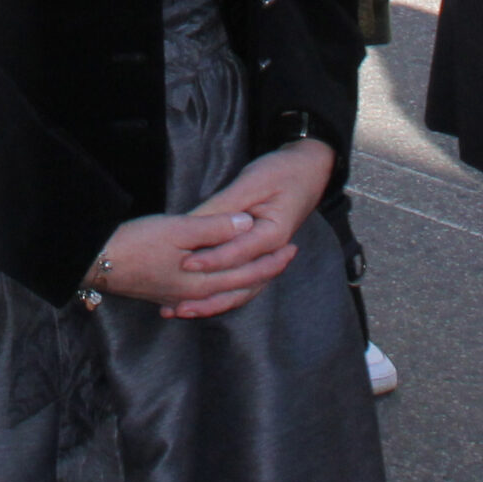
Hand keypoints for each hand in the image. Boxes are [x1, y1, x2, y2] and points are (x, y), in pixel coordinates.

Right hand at [92, 210, 299, 318]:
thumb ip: (215, 228)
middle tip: (285, 257)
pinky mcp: (164, 293)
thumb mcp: (178, 229)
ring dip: (244, 283)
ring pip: (223, 295)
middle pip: (240, 289)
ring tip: (259, 271)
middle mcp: (195, 295)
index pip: (248, 273)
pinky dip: (220, 290)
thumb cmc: (136, 243)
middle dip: (265, 274)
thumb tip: (248, 224)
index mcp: (203, 281)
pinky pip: (204, 296)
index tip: (292, 247)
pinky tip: (217, 287)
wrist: (96, 263)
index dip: (272, 261)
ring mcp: (178, 297)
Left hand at [164, 140, 336, 314]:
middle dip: (205, 295)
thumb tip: (192, 222)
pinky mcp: (258, 255)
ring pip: (238, 289)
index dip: (210, 259)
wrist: (308, 171)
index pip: (237, 253)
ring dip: (210, 302)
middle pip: (238, 282)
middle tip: (175, 305)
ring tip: (180, 311)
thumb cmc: (281, 172)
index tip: (185, 263)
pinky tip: (196, 300)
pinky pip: (239, 281)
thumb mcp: (250, 183)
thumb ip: (223, 207)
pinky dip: (218, 292)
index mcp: (273, 235)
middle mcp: (271, 253)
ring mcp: (266, 257)